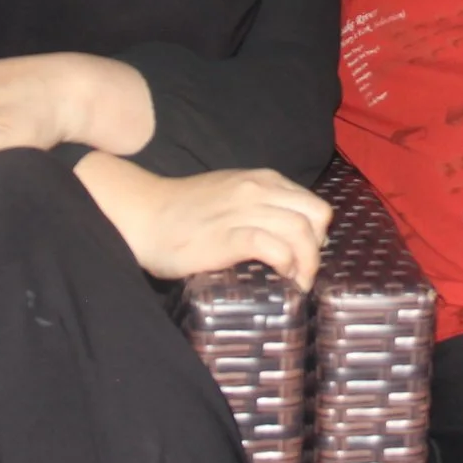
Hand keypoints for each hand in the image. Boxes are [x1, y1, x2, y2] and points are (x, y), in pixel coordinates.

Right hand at [88, 161, 331, 292]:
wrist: (144, 215)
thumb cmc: (186, 212)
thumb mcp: (231, 194)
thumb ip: (260, 206)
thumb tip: (290, 236)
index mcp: (262, 181)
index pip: (313, 204)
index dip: (318, 233)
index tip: (306, 256)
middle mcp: (258, 191)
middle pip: (316, 216)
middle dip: (318, 248)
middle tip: (304, 273)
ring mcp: (242, 212)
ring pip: (300, 231)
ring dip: (307, 262)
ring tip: (296, 282)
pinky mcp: (226, 237)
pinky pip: (270, 246)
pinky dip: (284, 263)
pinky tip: (279, 276)